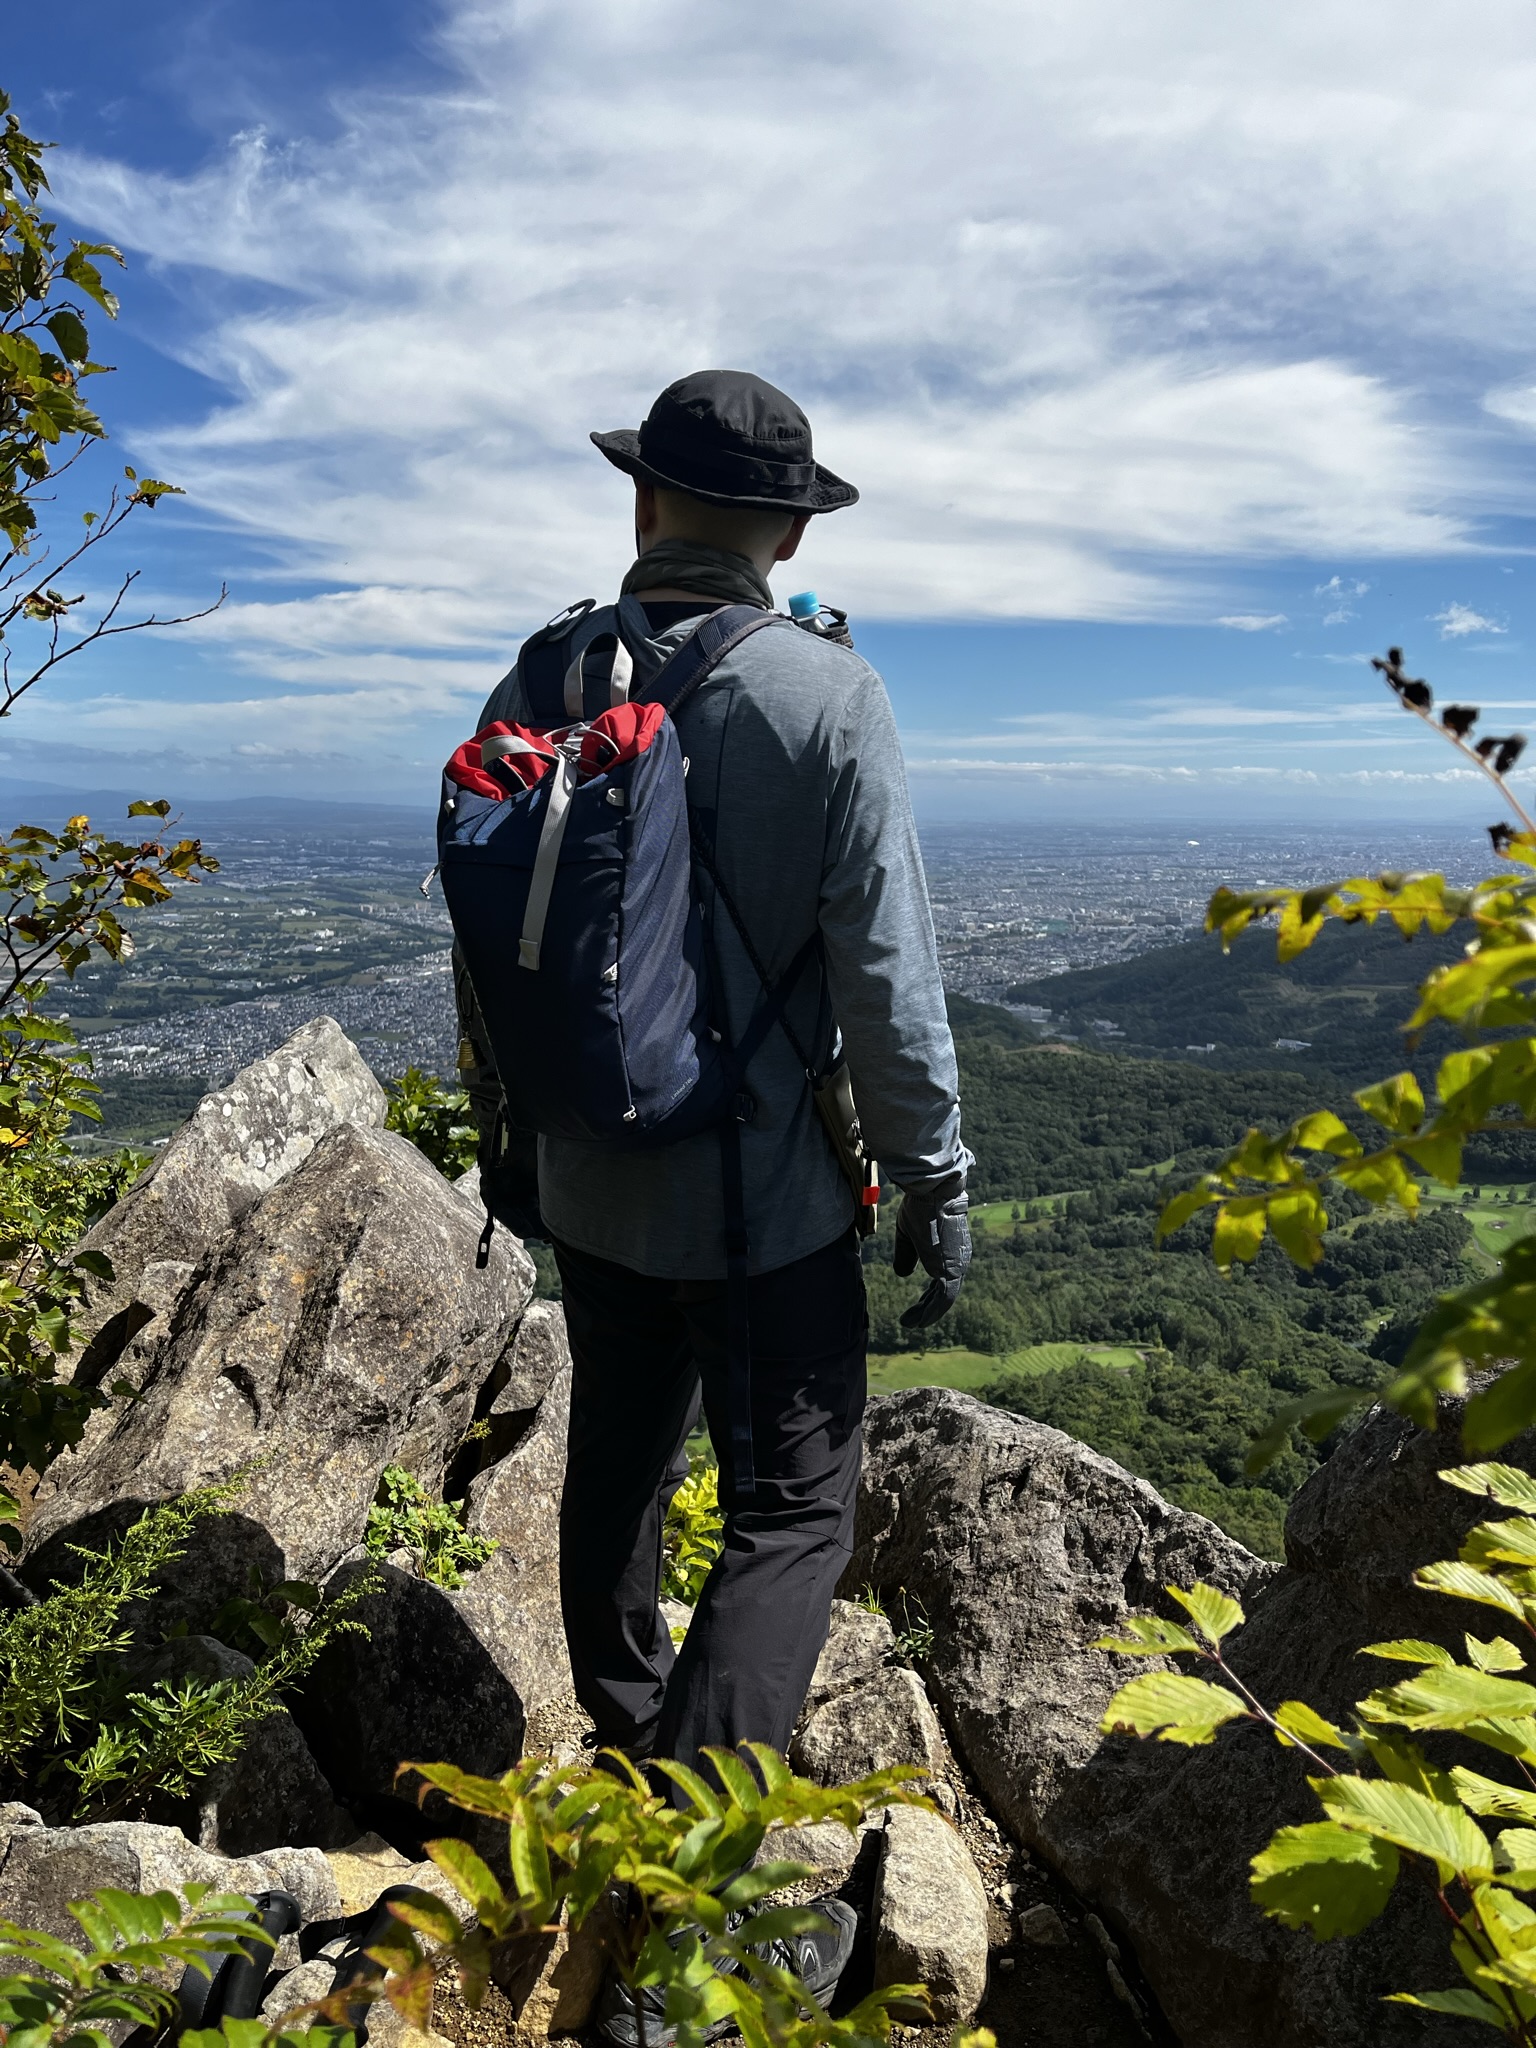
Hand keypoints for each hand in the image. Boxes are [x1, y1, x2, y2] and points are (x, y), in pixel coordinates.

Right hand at [892, 1186, 970, 1329]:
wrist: (932, 1193)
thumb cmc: (920, 1208)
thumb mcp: (908, 1234)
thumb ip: (907, 1254)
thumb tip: (902, 1275)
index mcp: (950, 1252)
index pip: (942, 1280)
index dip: (929, 1296)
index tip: (917, 1306)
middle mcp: (958, 1262)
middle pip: (943, 1292)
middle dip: (927, 1308)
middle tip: (910, 1321)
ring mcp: (957, 1267)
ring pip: (943, 1299)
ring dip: (927, 1314)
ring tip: (910, 1324)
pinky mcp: (951, 1271)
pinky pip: (943, 1299)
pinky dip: (931, 1312)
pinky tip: (917, 1321)